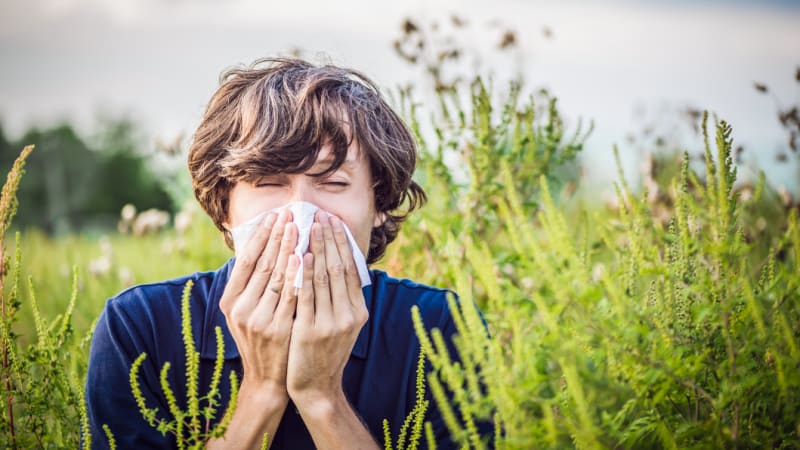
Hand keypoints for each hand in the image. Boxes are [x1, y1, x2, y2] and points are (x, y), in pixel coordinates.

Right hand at [219, 209, 299, 399]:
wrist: (268, 379)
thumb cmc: (260, 339)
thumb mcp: (246, 312)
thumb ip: (250, 284)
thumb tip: (260, 245)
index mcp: (230, 302)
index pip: (246, 260)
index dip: (260, 236)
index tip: (274, 216)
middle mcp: (240, 309)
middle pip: (262, 264)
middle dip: (277, 236)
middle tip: (290, 213)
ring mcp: (259, 319)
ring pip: (277, 276)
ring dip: (289, 249)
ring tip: (300, 227)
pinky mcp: (278, 329)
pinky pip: (291, 295)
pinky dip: (298, 275)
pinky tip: (305, 257)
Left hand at [286, 212, 368, 408]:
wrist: (316, 387)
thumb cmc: (324, 351)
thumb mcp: (342, 325)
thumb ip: (341, 298)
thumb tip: (338, 264)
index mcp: (358, 311)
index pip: (351, 269)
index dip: (342, 243)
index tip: (334, 221)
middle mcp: (349, 315)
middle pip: (339, 268)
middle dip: (329, 238)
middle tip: (320, 215)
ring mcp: (331, 323)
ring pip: (323, 277)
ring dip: (316, 248)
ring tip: (308, 226)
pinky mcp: (310, 331)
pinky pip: (306, 295)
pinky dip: (304, 273)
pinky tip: (299, 255)